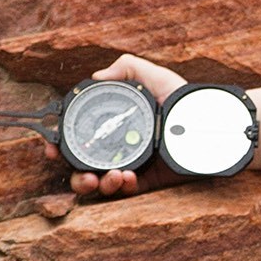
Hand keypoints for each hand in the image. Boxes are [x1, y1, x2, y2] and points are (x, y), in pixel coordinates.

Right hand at [62, 58, 260, 197]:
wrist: (209, 122)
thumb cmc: (182, 97)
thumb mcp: (153, 75)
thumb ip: (126, 67)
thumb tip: (96, 75)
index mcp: (113, 126)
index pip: (79, 138)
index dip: (60, 144)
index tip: (51, 147)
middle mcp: (118, 147)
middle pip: (83, 168)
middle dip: (75, 175)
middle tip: (80, 174)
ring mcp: (132, 166)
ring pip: (100, 186)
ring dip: (96, 185)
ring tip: (108, 177)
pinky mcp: (149, 182)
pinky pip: (126, 193)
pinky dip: (121, 187)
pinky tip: (127, 177)